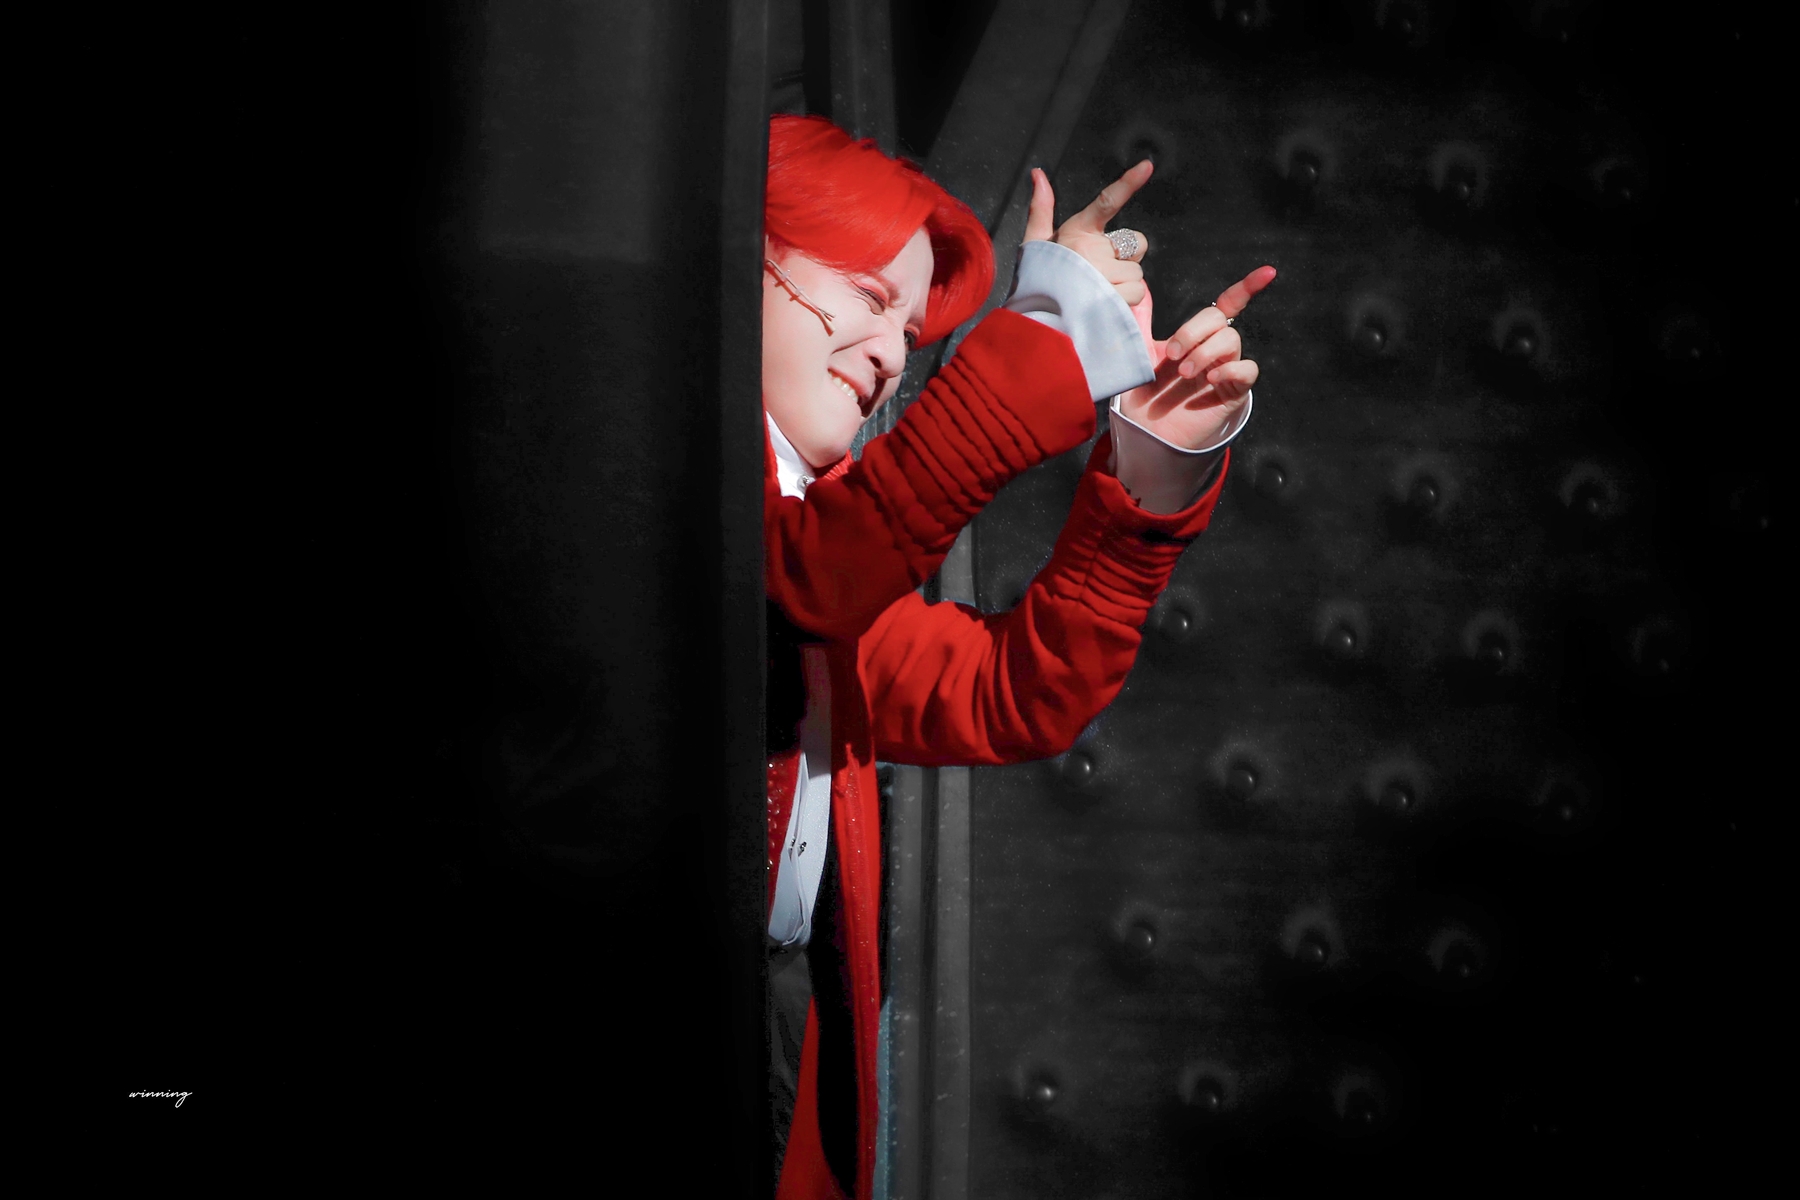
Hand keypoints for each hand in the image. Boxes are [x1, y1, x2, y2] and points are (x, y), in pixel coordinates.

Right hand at [1023, 161, 1153, 306]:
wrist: (1034, 323)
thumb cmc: (1037, 282)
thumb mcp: (1036, 243)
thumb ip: (1042, 208)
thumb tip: (1038, 174)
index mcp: (1077, 231)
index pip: (1106, 201)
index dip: (1128, 183)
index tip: (1147, 166)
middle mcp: (1092, 250)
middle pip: (1136, 244)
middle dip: (1126, 258)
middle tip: (1101, 270)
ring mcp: (1103, 274)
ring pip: (1137, 274)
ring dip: (1124, 284)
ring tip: (1097, 292)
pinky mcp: (1112, 298)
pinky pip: (1136, 294)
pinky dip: (1124, 302)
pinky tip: (1103, 305)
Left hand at [1117, 265, 1277, 450]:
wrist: (1147, 432)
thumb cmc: (1146, 394)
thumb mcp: (1139, 352)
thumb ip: (1142, 319)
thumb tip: (1140, 285)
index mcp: (1198, 336)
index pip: (1228, 304)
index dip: (1248, 287)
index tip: (1269, 272)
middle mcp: (1216, 350)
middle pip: (1220, 320)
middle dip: (1193, 331)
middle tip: (1172, 353)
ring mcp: (1226, 370)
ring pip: (1231, 340)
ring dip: (1205, 351)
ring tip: (1183, 372)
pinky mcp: (1233, 393)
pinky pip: (1247, 370)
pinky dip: (1230, 369)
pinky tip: (1210, 379)